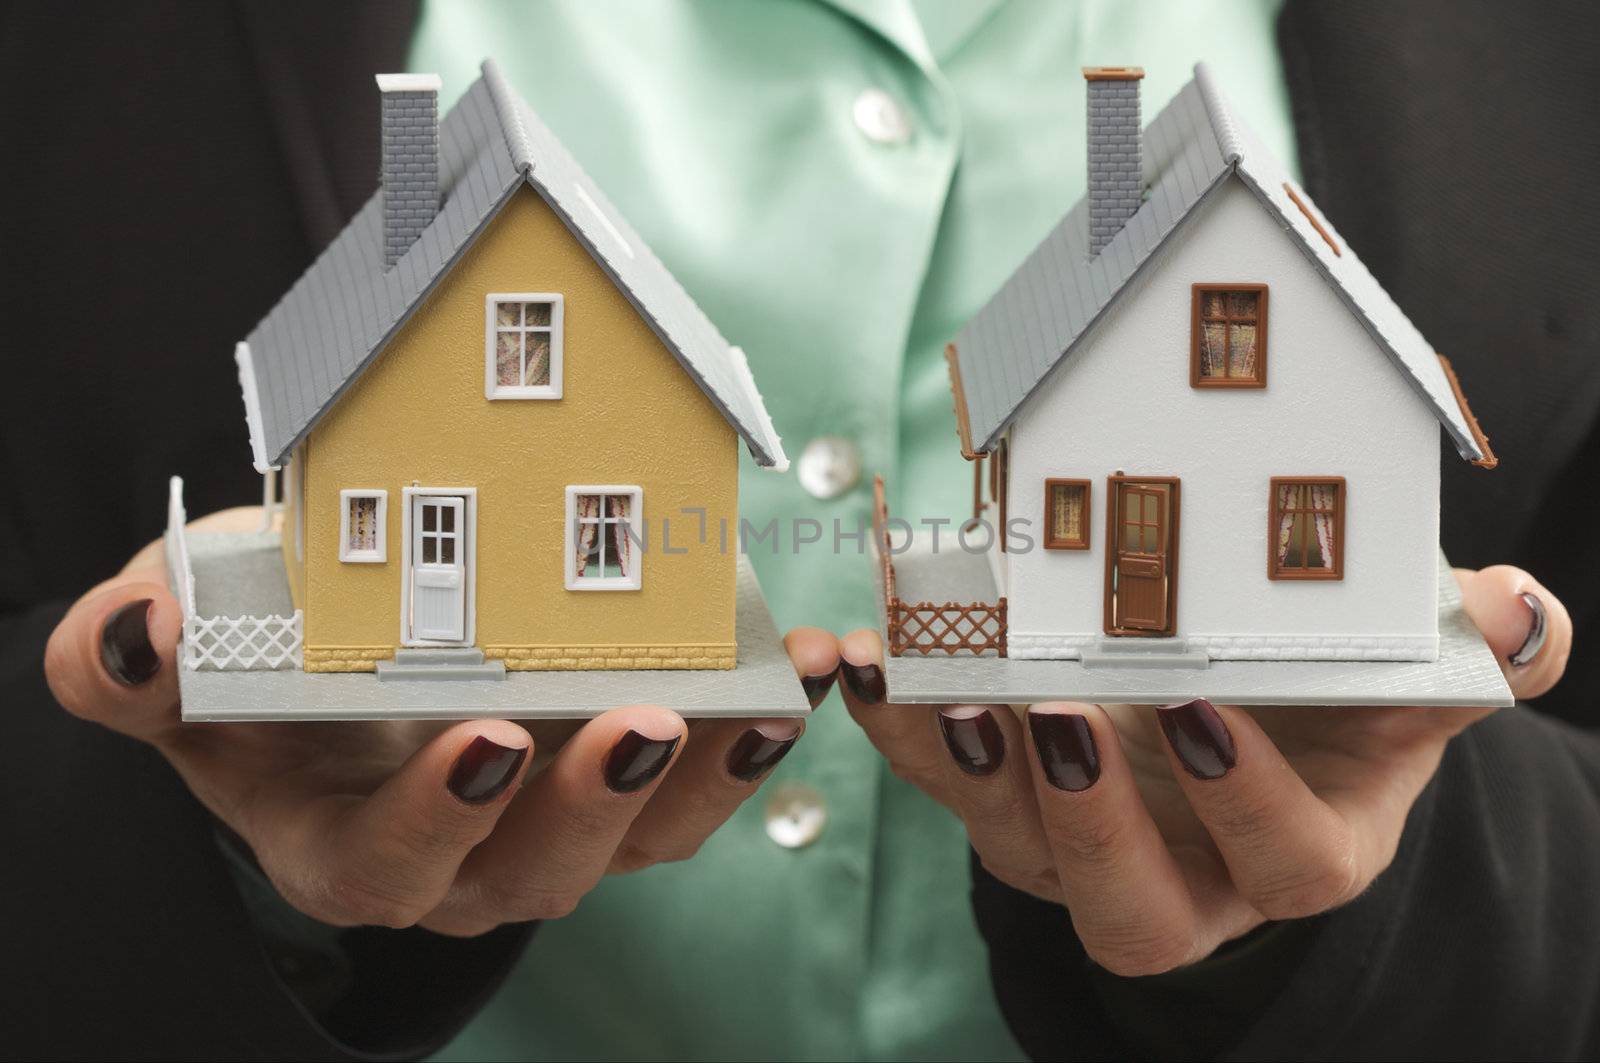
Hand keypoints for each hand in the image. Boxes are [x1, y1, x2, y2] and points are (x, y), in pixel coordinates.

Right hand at [45, 506, 838, 934]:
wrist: (341, 663)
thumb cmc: (258, 665)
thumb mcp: (176, 657)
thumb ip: (127, 662)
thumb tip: (134, 635)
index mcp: (347, 846)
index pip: (390, 868)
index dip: (441, 820)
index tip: (486, 740)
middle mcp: (462, 859)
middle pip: (538, 869)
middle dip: (592, 803)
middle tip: (636, 722)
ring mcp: (556, 823)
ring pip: (644, 838)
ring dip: (710, 775)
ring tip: (761, 703)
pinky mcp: (625, 780)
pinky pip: (701, 778)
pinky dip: (753, 729)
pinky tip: (797, 670)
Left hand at [839, 565, 1569, 974]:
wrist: (1244, 697)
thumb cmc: (1333, 692)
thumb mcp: (1410, 671)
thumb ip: (1469, 654)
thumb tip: (1520, 612)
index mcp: (1298, 844)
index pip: (1287, 866)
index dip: (1246, 805)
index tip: (1205, 714)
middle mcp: (1184, 865)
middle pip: (1128, 904)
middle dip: (1085, 822)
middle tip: (1052, 716)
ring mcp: (1081, 836)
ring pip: (1011, 844)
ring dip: (961, 767)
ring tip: (932, 677)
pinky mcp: (1004, 789)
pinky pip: (935, 774)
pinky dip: (891, 718)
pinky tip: (861, 651)